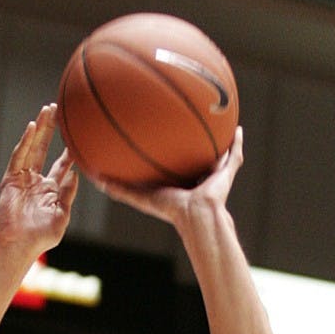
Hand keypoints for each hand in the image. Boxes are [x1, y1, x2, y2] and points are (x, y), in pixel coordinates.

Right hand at [0, 104, 78, 255]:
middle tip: (58, 110)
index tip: (78, 135)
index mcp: (50, 191)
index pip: (61, 166)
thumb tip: (75, 174)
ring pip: (32, 148)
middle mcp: (36, 181)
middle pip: (44, 149)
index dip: (68, 151)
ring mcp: (22, 179)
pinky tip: (32, 127)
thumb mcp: (61, 216)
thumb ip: (68, 195)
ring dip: (39, 129)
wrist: (18, 245)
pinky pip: (19, 156)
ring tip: (47, 111)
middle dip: (51, 130)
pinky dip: (25, 142)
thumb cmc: (41, 237)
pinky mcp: (11, 179)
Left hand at [92, 126, 243, 227]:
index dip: (168, 149)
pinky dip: (237, 143)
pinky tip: (238, 128)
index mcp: (178, 181)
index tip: (160, 132)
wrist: (196, 216)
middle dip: (192, 140)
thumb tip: (95, 180)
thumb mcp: (140, 197)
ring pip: (216, 153)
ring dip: (217, 140)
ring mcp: (213, 174)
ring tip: (219, 117)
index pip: (172, 161)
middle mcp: (196, 176)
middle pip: (195, 153)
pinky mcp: (227, 173)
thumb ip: (120, 189)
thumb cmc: (170, 209)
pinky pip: (234, 155)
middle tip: (186, 119)